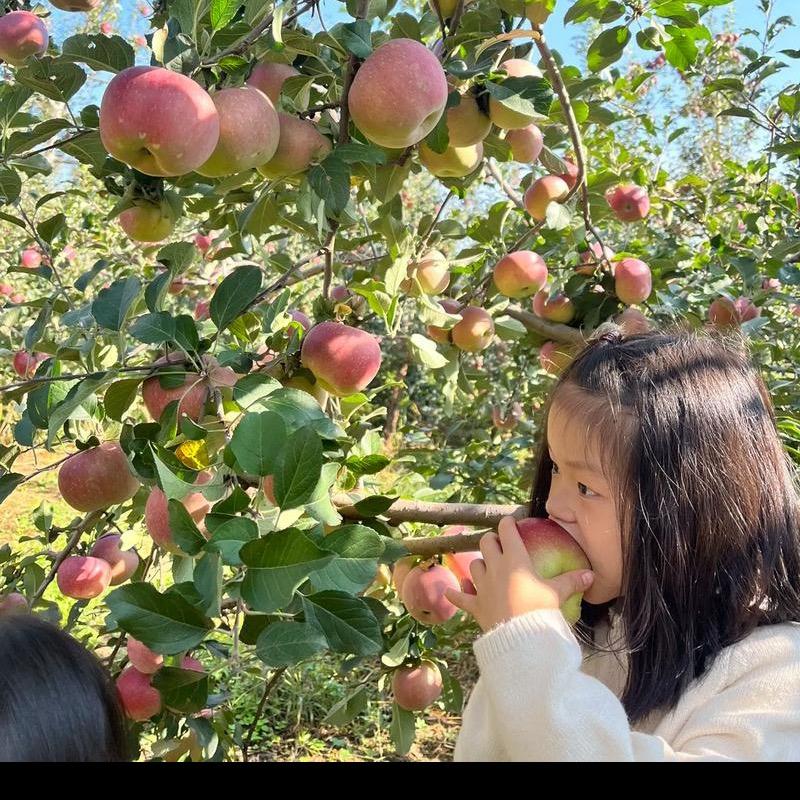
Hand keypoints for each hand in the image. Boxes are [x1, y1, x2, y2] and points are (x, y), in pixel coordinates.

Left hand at [444, 516, 593, 632]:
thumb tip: (591, 576)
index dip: (508, 524)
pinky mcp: (475, 604)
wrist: (520, 639)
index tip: (510, 522)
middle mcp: (495, 567)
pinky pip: (461, 597)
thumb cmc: (539, 611)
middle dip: (491, 541)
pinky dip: (455, 593)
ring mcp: (482, 586)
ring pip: (473, 566)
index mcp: (515, 559)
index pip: (507, 532)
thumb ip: (572, 582)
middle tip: (499, 544)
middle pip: (486, 544)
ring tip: (484, 566)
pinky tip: (449, 590)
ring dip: (478, 564)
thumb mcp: (558, 594)